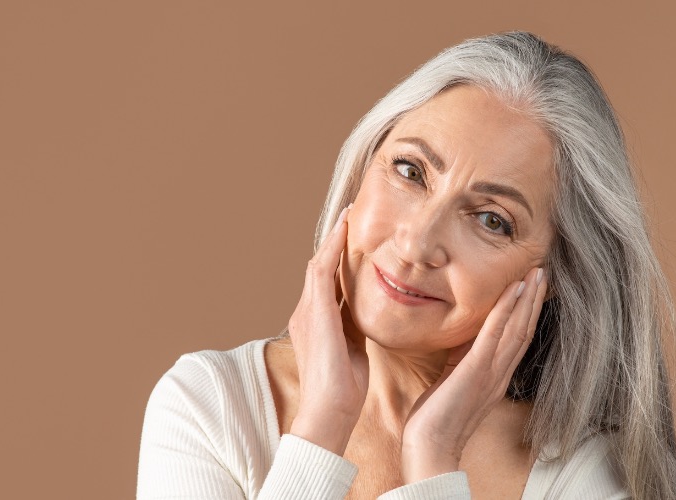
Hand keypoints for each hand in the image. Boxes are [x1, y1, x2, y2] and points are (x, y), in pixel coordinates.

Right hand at [286, 204, 367, 454]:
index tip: (352, 235)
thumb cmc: (344, 389)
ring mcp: (307, 311)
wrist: (330, 411)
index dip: (338, 257)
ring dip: (333, 239)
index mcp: (316, 321)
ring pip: (319, 264)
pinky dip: (332, 249)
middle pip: (320, 267)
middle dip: (334, 241)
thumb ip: (356, 327)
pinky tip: (344, 231)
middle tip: (349, 214)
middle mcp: (306, 312)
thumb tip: (369, 313)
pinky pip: (322, 272)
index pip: (327, 281)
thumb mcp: (354, 348)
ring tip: (347, 215)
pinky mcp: (315, 312)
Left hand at [400, 266, 547, 481]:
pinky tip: (513, 291)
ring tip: (535, 274)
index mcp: (496, 377)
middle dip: (534, 300)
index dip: (527, 312)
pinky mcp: (475, 371)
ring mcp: (490, 373)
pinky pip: (494, 336)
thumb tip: (464, 336)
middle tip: (542, 271)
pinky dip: (505, 311)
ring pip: (517, 330)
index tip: (532, 287)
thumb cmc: (436, 418)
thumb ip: (463, 359)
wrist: (430, 447)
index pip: (518, 339)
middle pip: (524, 330)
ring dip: (527, 299)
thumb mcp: (453, 380)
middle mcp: (500, 374)